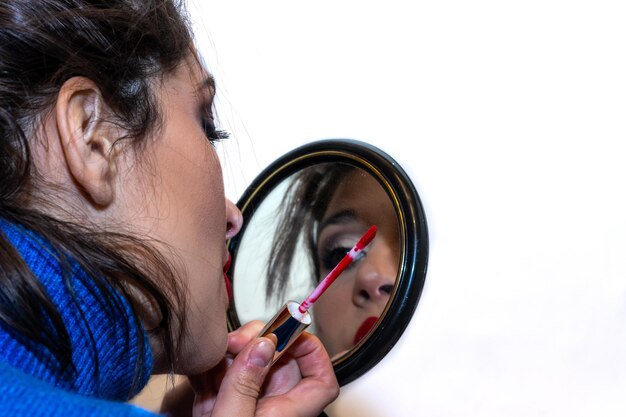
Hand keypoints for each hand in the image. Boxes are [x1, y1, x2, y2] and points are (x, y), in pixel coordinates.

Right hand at [161, 321, 338, 416]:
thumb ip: (245, 383)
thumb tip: (263, 345)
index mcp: (287, 413)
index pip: (321, 381)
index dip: (313, 351)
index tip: (291, 332)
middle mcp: (273, 404)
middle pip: (284, 359)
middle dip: (261, 340)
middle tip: (237, 340)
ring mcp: (249, 400)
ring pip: (253, 359)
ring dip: (233, 350)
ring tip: (217, 354)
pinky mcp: (225, 400)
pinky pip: (225, 371)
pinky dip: (213, 365)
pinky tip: (203, 369)